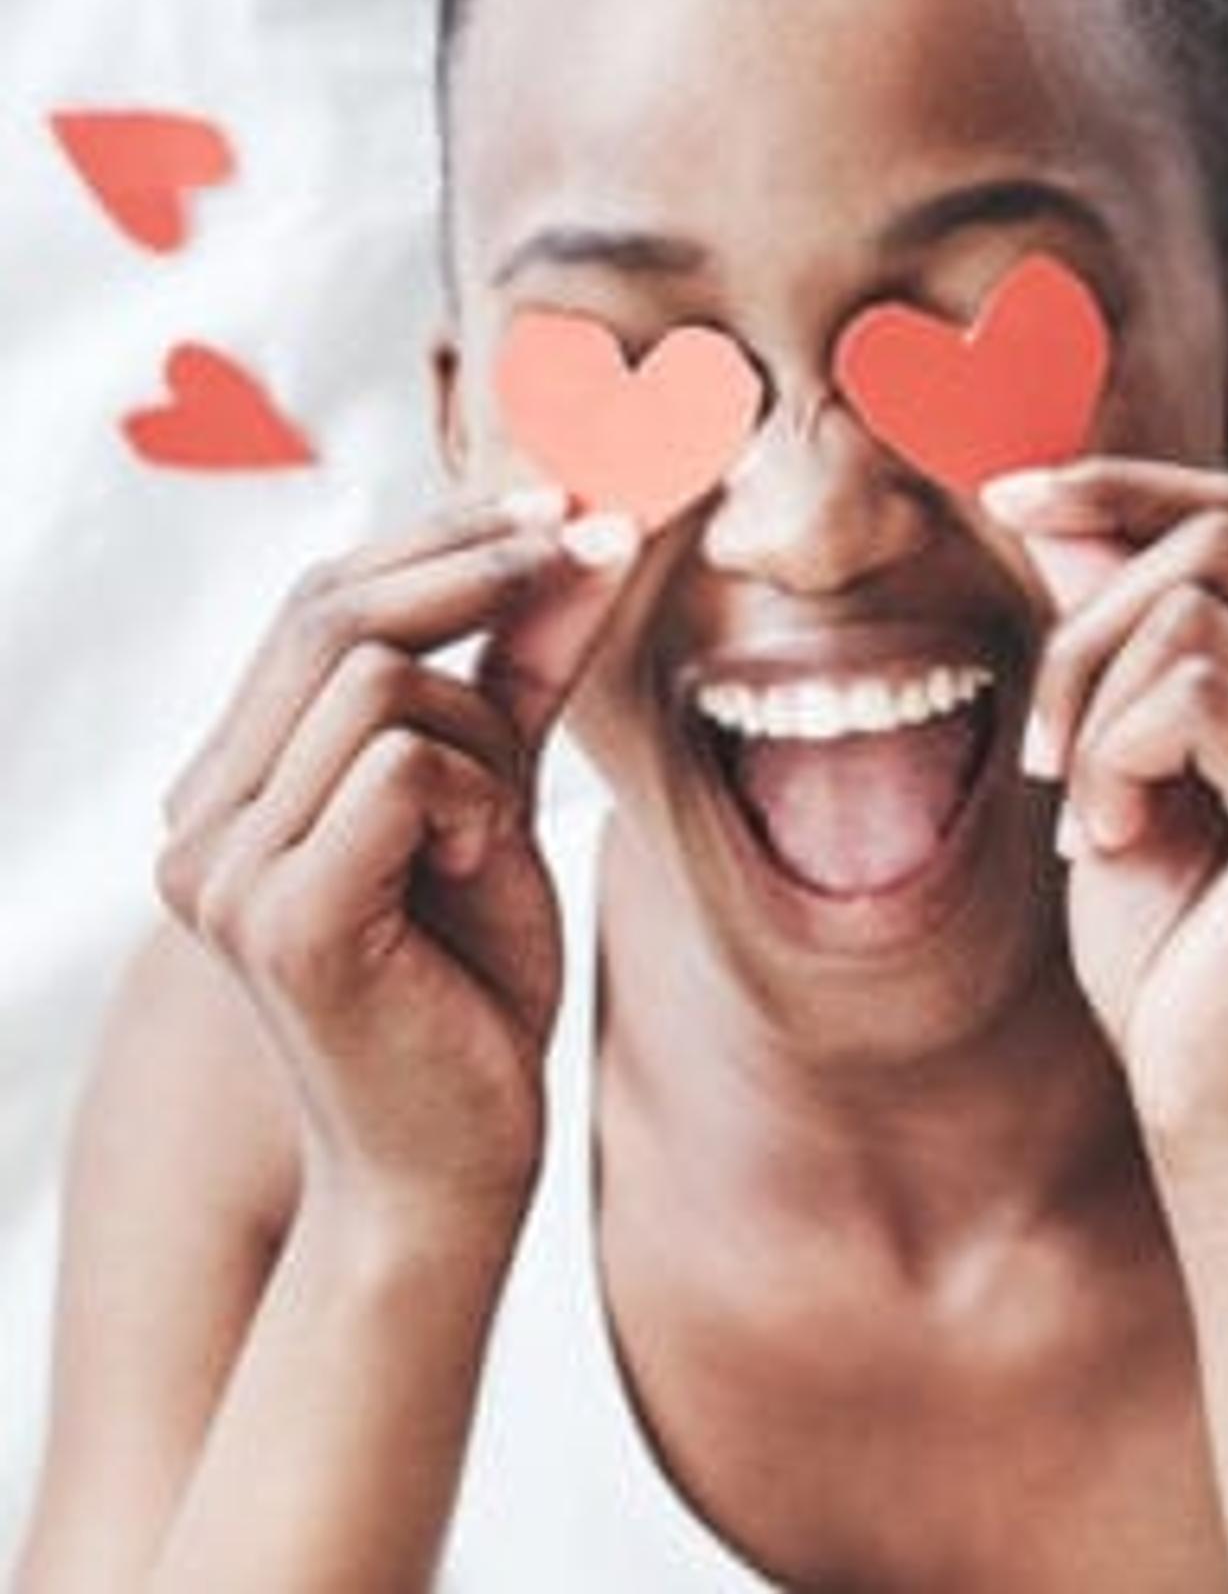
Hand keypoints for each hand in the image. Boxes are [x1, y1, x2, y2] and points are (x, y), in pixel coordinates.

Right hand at [153, 491, 632, 1234]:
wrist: (453, 1161)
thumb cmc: (472, 987)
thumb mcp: (495, 803)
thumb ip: (513, 679)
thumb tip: (583, 534)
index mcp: (233, 782)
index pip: (322, 602)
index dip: (446, 534)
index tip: (570, 494)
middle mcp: (201, 816)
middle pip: (334, 609)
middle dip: (481, 561)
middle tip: (599, 531)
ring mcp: (223, 866)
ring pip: (380, 683)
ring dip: (483, 737)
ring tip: (493, 835)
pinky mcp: (281, 915)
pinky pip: (402, 768)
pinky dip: (475, 802)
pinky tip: (479, 876)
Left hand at [985, 460, 1227, 1184]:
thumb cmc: (1180, 979)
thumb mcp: (1118, 780)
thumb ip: (1104, 648)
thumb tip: (1051, 511)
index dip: (1126, 486)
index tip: (1011, 499)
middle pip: (1219, 536)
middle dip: (1085, 617)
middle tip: (1045, 753)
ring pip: (1191, 612)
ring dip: (1089, 705)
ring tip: (1087, 820)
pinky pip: (1196, 697)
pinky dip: (1116, 756)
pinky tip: (1109, 843)